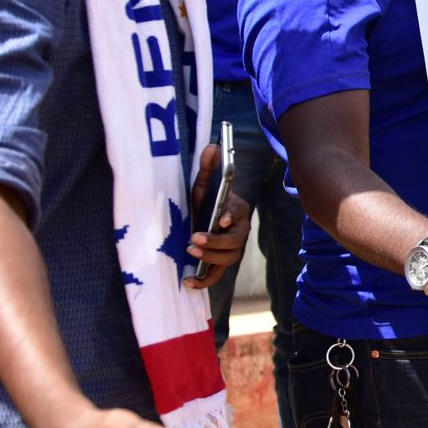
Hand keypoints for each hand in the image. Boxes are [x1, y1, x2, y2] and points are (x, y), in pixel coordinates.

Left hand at [184, 142, 250, 289]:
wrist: (207, 221)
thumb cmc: (207, 202)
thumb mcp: (205, 185)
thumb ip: (208, 167)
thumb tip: (212, 145)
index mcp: (238, 209)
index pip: (239, 212)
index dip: (231, 216)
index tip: (221, 219)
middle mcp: (239, 231)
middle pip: (235, 240)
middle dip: (216, 241)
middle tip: (195, 239)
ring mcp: (232, 249)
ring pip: (229, 259)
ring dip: (211, 259)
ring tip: (191, 253)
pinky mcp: (221, 264)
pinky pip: (217, 276)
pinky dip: (204, 281)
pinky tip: (187, 282)